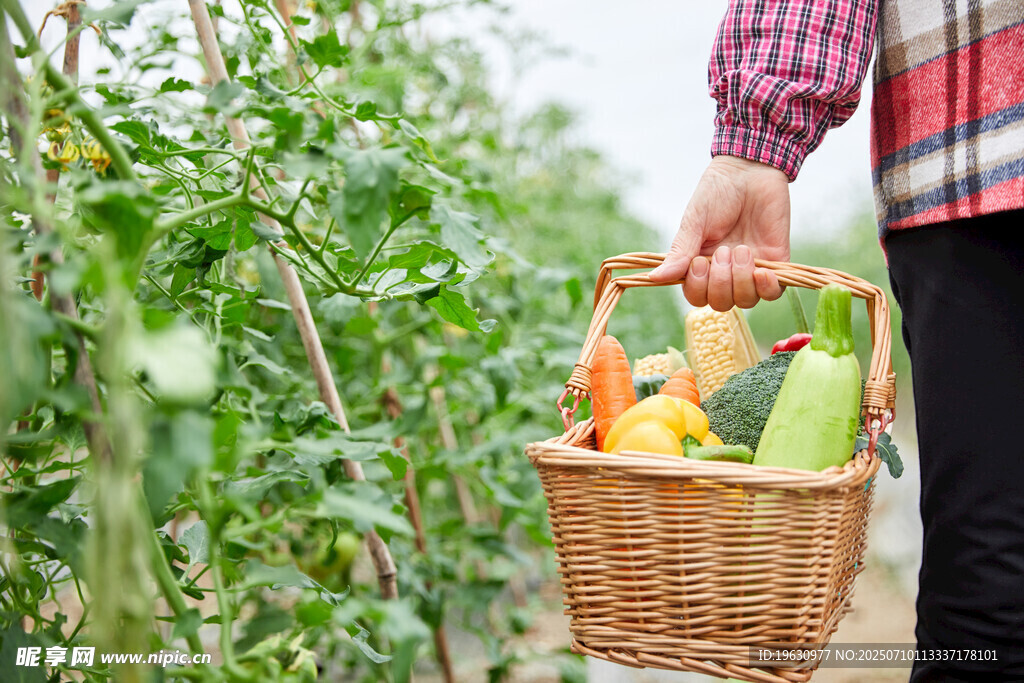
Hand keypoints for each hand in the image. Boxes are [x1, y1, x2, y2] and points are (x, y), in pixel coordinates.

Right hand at [649, 155, 789, 309]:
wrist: (751, 170)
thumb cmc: (717, 192)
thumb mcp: (694, 222)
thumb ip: (679, 253)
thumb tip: (655, 277)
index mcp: (701, 264)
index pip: (697, 296)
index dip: (698, 288)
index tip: (699, 262)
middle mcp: (725, 271)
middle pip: (721, 303)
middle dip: (720, 282)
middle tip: (723, 250)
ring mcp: (751, 269)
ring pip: (746, 300)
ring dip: (742, 279)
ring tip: (742, 249)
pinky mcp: (775, 263)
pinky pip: (773, 293)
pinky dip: (767, 287)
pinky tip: (763, 271)